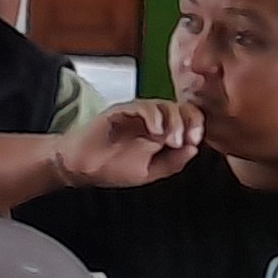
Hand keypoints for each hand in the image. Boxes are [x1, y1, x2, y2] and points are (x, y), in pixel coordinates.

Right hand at [53, 99, 207, 191]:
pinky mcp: (121, 110)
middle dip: (188, 123)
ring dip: (173, 120)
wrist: (81, 168)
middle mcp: (152, 120)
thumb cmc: (112, 170)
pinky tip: (154, 131)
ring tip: (170, 139)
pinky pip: (143, 106)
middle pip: (181, 108)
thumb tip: (194, 149)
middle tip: (184, 140)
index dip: (196, 126)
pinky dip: (153, 116)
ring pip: (164, 104)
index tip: (195, 141)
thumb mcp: (150, 172)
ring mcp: (136, 114)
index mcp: (162, 133)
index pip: (188, 119)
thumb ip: (173, 162)